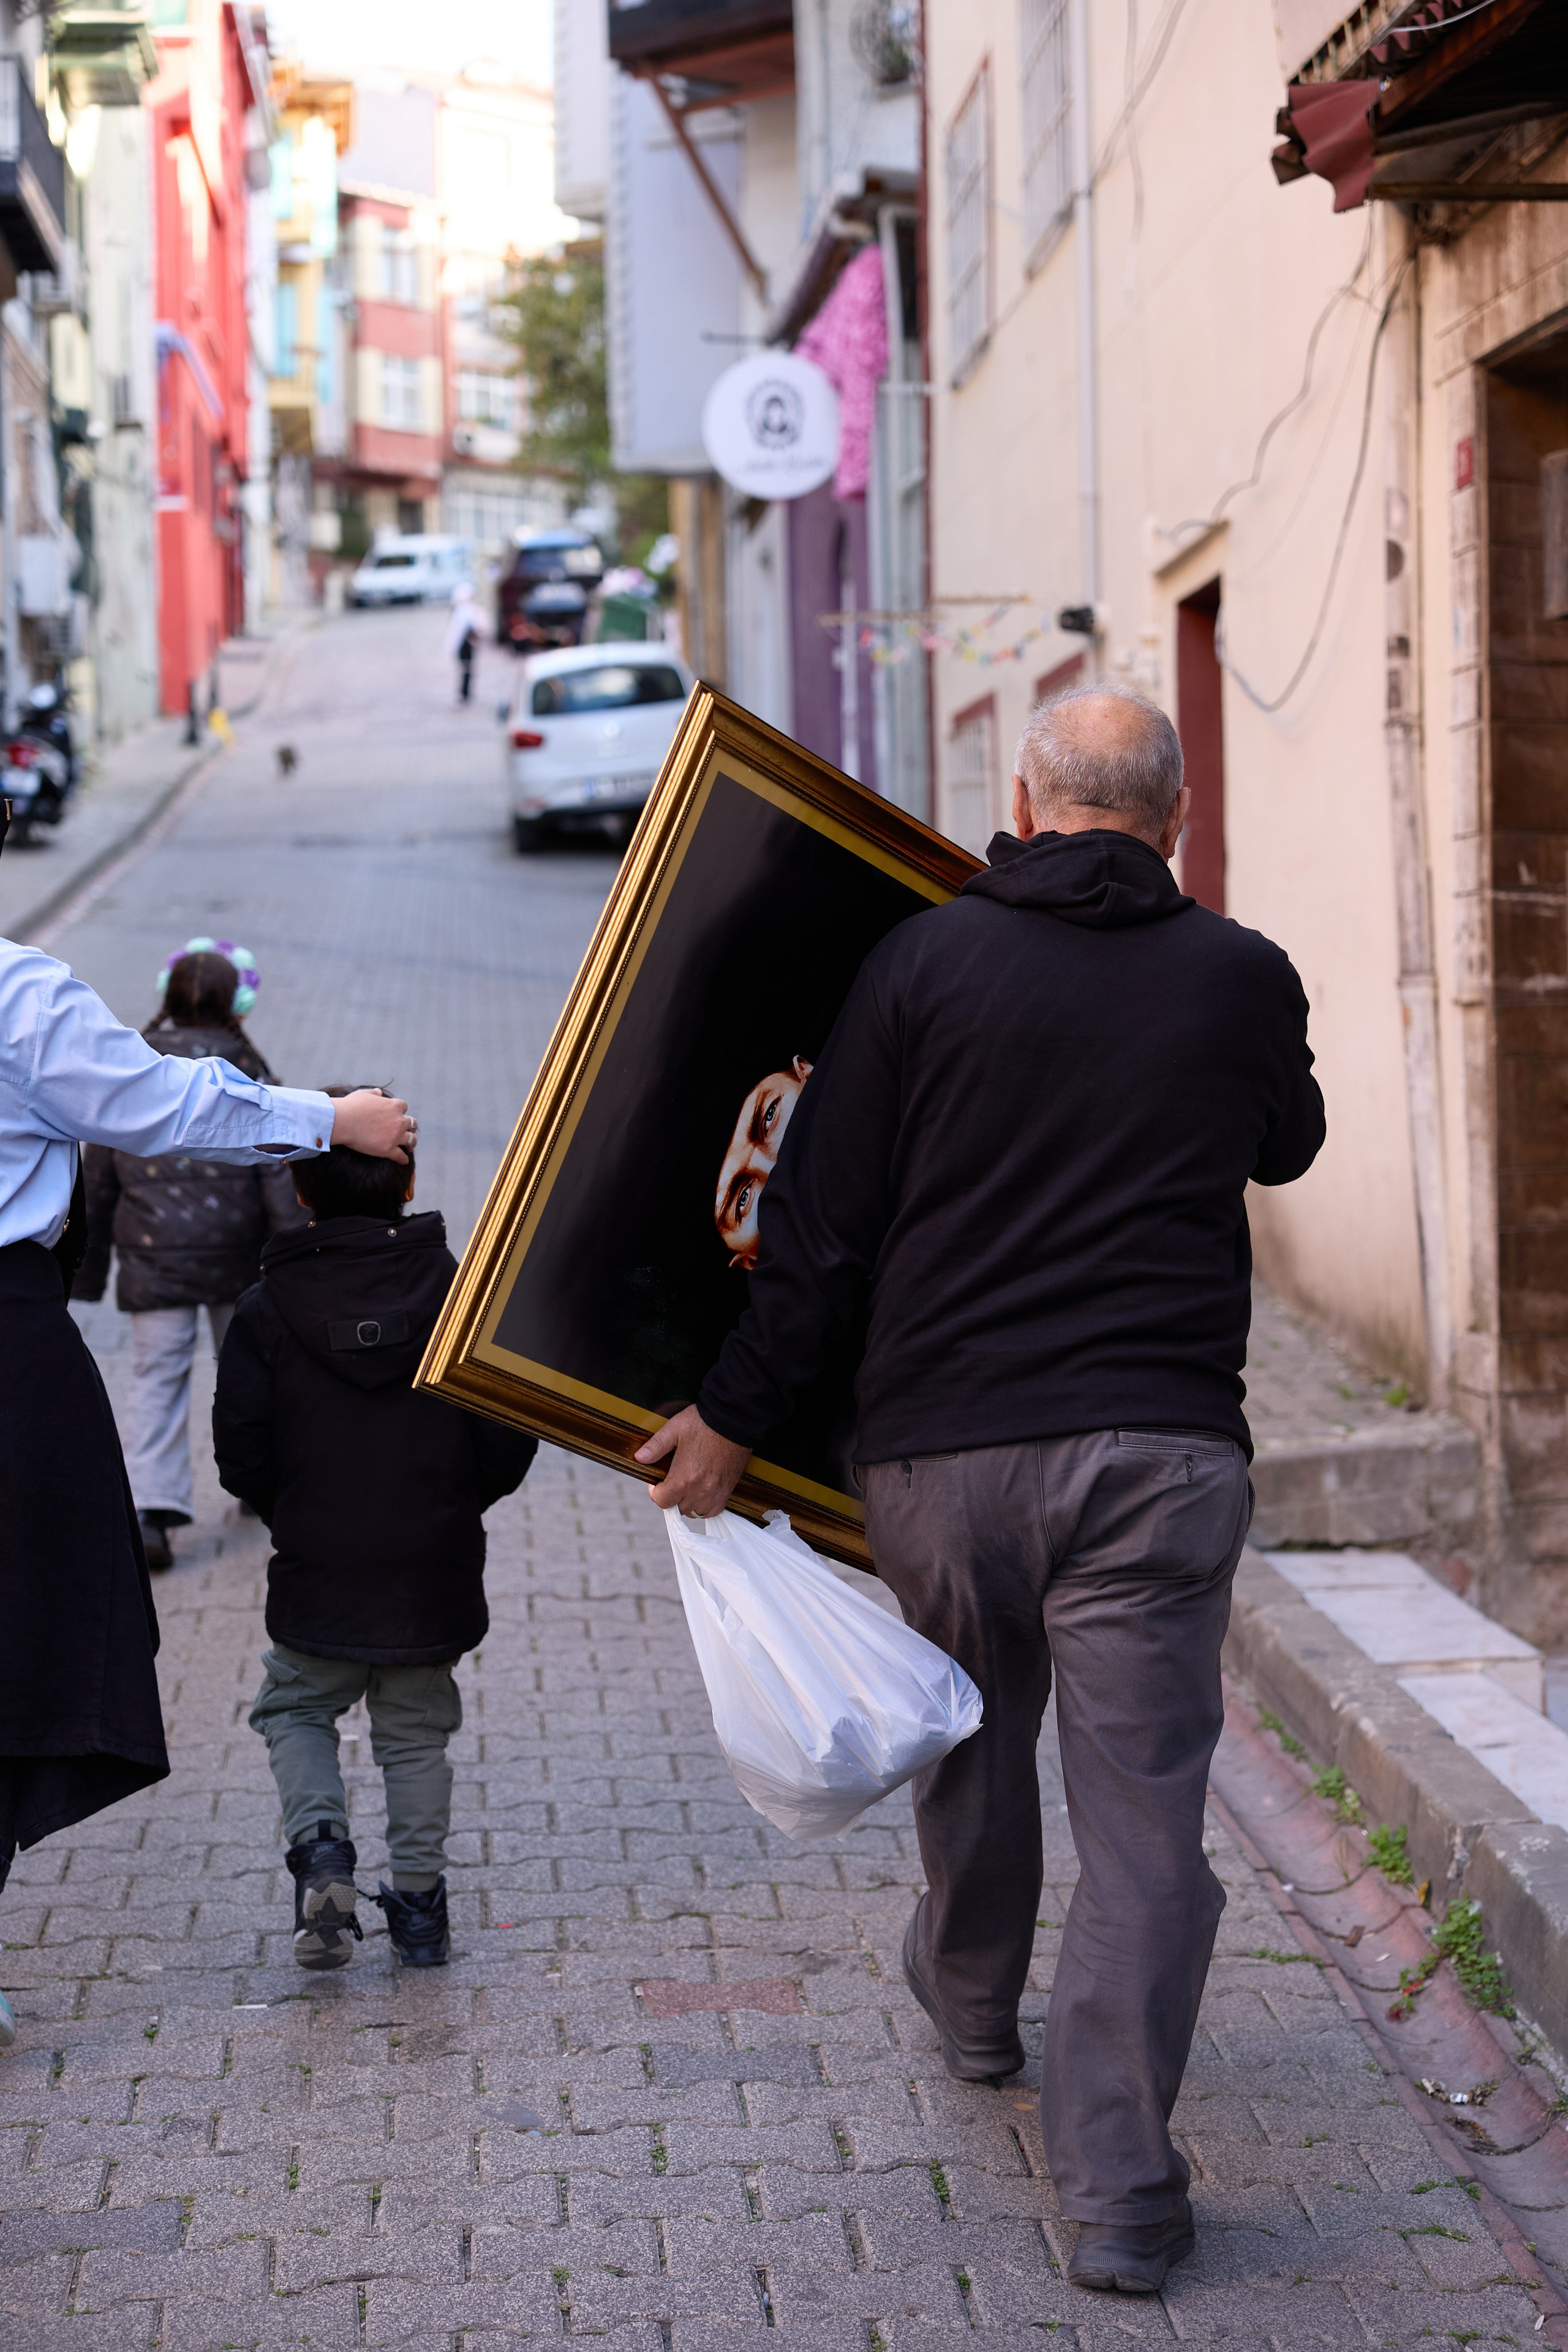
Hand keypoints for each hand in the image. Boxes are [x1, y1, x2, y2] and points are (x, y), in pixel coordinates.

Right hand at [330, 1089, 415, 1162]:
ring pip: (411, 1140)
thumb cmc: (349, 1106)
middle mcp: (398, 1120)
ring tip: (410, 1147)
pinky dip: (403, 1159)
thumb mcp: (363, 1094)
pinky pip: (401, 1156)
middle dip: (410, 1127)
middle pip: (411, 1123)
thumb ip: (373, 1093)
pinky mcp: (388, 1149)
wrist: (342, 1121)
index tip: (397, 1115)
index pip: (404, 1107)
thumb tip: (379, 1092)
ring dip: (412, 1143)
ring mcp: (395, 1136)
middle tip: (408, 1131)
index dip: (400, 1112)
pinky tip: (403, 1161)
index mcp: (393, 1106)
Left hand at [635, 1405, 749, 1516]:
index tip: (658, 1482)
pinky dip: (704, 1505)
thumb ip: (656, 1446)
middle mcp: (700, 1490)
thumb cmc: (704, 1423)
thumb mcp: (675, 1429)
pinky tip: (701, 1491)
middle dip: (671, 1497)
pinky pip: (712, 1510)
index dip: (656, 1492)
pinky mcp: (727, 1491)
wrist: (734, 1420)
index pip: (662, 1501)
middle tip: (673, 1480)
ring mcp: (715, 1493)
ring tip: (687, 1485)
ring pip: (694, 1512)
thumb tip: (639, 1458)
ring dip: (687, 1502)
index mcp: (683, 1478)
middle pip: (678, 1508)